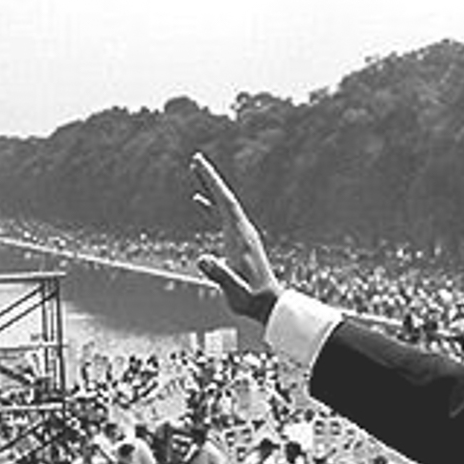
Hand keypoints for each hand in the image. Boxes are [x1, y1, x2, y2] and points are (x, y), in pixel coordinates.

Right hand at [190, 153, 282, 322]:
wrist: (268, 305)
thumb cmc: (251, 299)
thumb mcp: (235, 290)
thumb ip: (220, 275)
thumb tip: (202, 258)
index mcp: (241, 236)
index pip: (226, 203)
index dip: (213, 183)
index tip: (200, 164)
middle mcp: (242, 231)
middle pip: (225, 198)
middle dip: (210, 178)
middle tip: (196, 158)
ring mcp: (240, 235)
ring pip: (223, 205)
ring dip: (210, 187)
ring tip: (195, 170)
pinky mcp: (237, 242)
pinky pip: (221, 217)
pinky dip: (210, 206)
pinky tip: (198, 200)